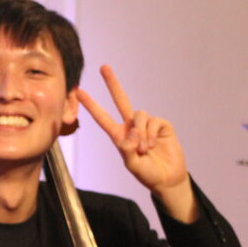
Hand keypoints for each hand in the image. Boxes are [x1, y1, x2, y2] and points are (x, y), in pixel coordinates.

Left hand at [77, 65, 195, 221]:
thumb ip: (128, 149)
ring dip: (141, 133)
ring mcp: (146, 124)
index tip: (79, 92)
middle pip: (121, 100)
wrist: (168, 178)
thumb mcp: (132, 165)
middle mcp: (131, 127)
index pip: (102, 117)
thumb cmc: (147, 173)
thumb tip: (132, 131)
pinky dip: (151, 134)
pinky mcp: (161, 125)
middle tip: (104, 67)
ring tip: (144, 150)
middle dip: (113, 83)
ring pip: (139, 115)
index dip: (91, 105)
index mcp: (118, 136)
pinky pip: (153, 121)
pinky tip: (153, 145)